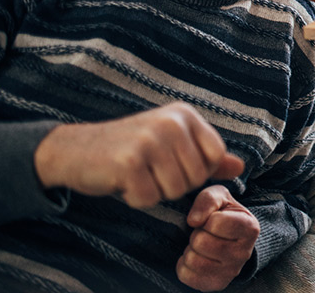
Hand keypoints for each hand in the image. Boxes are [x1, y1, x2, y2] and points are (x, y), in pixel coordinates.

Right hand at [34, 102, 244, 208]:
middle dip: (173, 184)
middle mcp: (171, 122)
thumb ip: (206, 154)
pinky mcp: (129, 162)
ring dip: (154, 191)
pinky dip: (135, 198)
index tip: (172, 163)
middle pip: (196, 177)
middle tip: (149, 170)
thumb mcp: (172, 144)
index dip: (197, 170)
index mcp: (185, 115)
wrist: (74, 150)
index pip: (215, 156)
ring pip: (174, 190)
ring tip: (136, 174)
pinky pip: (148, 198)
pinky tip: (122, 181)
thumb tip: (240, 167)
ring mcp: (150, 140)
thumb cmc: (129, 149)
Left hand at [177, 184, 259, 290]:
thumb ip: (208, 199)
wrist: (228, 237)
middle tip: (205, 233)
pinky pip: (185, 275)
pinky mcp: (216, 284)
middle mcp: (244, 253)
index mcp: (250, 228)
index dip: (208, 218)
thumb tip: (193, 221)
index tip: (214, 219)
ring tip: (202, 244)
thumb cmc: (223, 213)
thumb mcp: (220, 197)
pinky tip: (197, 257)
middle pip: (201, 242)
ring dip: (190, 249)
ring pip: (192, 260)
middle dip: (197, 234)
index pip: (215, 222)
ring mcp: (231, 272)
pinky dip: (184, 264)